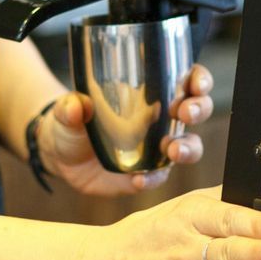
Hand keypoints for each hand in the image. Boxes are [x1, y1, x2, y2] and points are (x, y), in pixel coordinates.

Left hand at [40, 63, 215, 196]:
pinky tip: (140, 180)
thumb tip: (76, 106)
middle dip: (199, 109)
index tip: (195, 84)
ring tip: (173, 150)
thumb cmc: (72, 120)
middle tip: (185, 113)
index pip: (185, 79)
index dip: (198, 79)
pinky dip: (154, 178)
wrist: (61, 155)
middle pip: (196, 109)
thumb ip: (70, 106)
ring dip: (188, 147)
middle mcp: (161, 118)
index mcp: (149, 91)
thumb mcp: (67, 109)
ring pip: (190, 145)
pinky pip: (160, 176)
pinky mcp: (147, 173)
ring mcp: (157, 147)